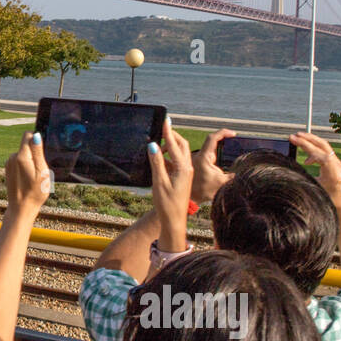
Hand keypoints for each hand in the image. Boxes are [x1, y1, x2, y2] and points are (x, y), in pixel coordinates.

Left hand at [5, 132, 50, 216]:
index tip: (42, 153)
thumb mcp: (42, 171)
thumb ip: (38, 152)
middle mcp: (12, 157)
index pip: (28, 135)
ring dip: (30, 161)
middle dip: (35, 153)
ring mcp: (9, 164)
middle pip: (26, 145)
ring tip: (34, 176)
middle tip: (40, 169)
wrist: (21, 208)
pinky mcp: (8, 169)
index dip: (37, 140)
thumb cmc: (35, 191)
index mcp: (21, 156)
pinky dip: (25, 167)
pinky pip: (19, 162)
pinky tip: (28, 179)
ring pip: (23, 154)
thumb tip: (35, 135)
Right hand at [148, 117, 192, 251]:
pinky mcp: (183, 177)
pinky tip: (161, 157)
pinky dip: (170, 154)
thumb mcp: (159, 182)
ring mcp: (186, 172)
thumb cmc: (167, 204)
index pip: (174, 145)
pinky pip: (178, 160)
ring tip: (158, 143)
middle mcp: (187, 168)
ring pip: (181, 152)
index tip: (165, 120)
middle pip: (182, 145)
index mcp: (183, 168)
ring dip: (171, 144)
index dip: (168, 131)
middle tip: (163, 127)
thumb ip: (157, 162)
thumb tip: (153, 145)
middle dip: (172, 134)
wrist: (175, 220)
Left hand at [191, 128, 234, 203]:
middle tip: (233, 140)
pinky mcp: (195, 163)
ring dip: (217, 146)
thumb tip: (246, 172)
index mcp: (203, 157)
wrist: (189, 199)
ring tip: (229, 148)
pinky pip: (205, 154)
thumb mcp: (222, 183)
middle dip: (222, 139)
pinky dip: (213, 153)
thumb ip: (234, 176)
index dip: (223, 133)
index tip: (233, 134)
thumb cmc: (203, 192)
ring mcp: (195, 159)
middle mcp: (197, 155)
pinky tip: (220, 156)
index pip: (212, 138)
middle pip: (210, 141)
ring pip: (207, 147)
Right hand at [290, 131, 340, 198]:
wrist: (340, 203)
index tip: (293, 139)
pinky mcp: (337, 165)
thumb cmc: (326, 200)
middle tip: (296, 135)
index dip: (305, 145)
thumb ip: (304, 178)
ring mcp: (339, 165)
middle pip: (324, 146)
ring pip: (325, 148)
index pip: (320, 153)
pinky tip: (307, 160)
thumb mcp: (313, 190)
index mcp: (333, 173)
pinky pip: (326, 153)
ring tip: (299, 140)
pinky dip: (315, 152)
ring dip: (312, 142)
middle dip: (309, 139)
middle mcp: (338, 167)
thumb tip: (290, 168)